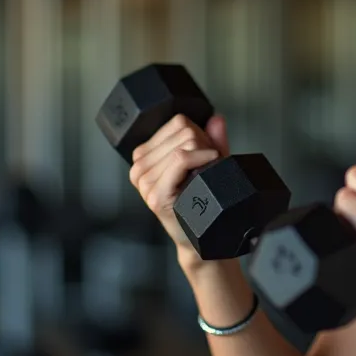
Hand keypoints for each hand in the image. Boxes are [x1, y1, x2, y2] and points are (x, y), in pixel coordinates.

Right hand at [129, 114, 230, 267]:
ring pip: (184, 144)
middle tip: (207, 167)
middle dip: (204, 145)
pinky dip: (201, 158)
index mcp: (144, 156)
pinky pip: (181, 158)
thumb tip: (216, 118)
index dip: (200, 134)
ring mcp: (144, 181)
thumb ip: (212, 139)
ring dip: (204, 155)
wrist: (198, 238)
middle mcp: (139, 167)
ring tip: (204, 175)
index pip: (177, 122)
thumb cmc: (200, 202)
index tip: (206, 153)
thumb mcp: (206, 165)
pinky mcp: (154, 193)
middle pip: (182, 130)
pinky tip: (208, 170)